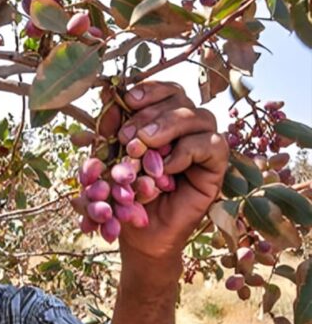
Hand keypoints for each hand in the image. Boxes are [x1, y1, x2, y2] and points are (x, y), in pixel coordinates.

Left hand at [105, 81, 229, 261]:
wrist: (138, 233)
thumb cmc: (123, 194)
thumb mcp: (108, 159)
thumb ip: (108, 130)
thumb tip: (108, 94)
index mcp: (160, 119)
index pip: (164, 90)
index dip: (148, 89)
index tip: (127, 100)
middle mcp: (185, 127)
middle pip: (181, 98)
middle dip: (150, 113)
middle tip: (127, 137)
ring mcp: (202, 144)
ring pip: (199, 116)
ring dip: (168, 127)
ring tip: (142, 148)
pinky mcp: (215, 166)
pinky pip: (212, 145)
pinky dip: (187, 151)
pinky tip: (165, 168)